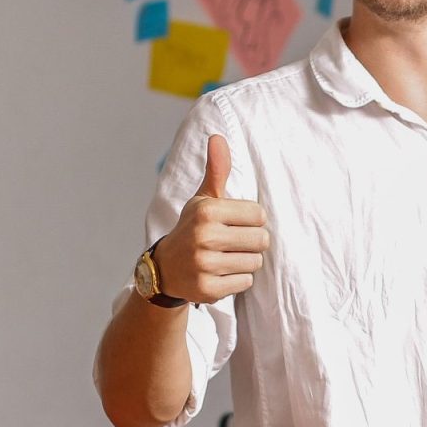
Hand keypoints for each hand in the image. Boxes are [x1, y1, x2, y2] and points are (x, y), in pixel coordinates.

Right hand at [151, 135, 270, 303]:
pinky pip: (245, 282)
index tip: (233, 223)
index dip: (251, 220)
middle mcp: (204, 237)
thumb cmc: (193, 228)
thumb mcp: (203, 199)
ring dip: (245, 261)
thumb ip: (217, 170)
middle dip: (251, 242)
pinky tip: (219, 273)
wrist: (165, 268)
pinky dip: (237, 280)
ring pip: (255, 262)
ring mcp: (205, 265)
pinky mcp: (208, 289)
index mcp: (207, 211)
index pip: (259, 215)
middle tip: (231, 242)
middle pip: (261, 240)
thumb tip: (218, 137)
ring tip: (224, 257)